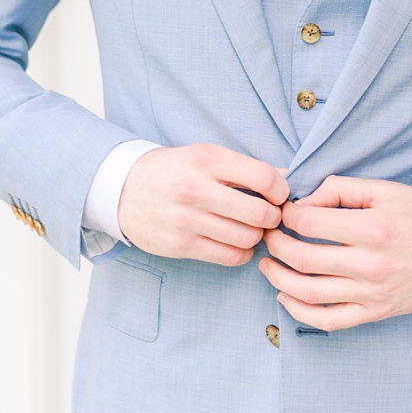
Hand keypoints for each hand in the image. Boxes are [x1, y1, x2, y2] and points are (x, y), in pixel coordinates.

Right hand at [116, 143, 288, 265]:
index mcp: (206, 160)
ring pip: (247, 238)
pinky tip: (237, 242)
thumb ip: (245, 168)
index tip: (278, 195)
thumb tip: (288, 179)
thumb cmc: (175, 170)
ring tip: (250, 228)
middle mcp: (195, 189)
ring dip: (257, 236)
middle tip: (268, 215)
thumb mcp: (206, 155)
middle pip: (260, 214)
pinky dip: (242, 252)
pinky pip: (230, 257)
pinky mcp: (179, 245)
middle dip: (273, 217)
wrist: (123, 189)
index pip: (265, 178)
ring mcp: (185, 220)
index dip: (281, 190)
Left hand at [259, 176, 411, 331]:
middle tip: (270, 237)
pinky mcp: (376, 312)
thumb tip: (304, 202)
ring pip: (307, 292)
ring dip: (277, 278)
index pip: (308, 223)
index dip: (287, 217)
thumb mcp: (386, 190)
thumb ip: (341, 189)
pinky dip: (299, 311)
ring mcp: (373, 292)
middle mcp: (371, 264)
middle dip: (276, 245)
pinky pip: (328, 320)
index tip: (285, 214)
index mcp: (373, 228)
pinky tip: (286, 296)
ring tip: (269, 265)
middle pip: (301, 258)